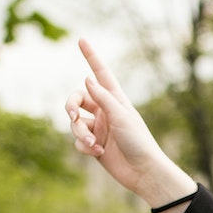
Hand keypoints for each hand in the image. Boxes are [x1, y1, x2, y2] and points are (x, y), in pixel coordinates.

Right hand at [65, 39, 194, 209]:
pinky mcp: (94, 145)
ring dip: (80, 132)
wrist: (143, 172)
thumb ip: (102, 97)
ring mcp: (99, 128)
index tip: (81, 39)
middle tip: (71, 115)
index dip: (91, 57)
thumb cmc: (138, 142)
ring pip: (75, 122)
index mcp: (115, 100)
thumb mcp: (121, 117)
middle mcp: (105, 111)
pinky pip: (78, 141)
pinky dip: (84, 146)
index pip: (100, 73)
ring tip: (93, 144)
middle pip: (76, 99)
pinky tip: (98, 153)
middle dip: (70, 106)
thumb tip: (87, 79)